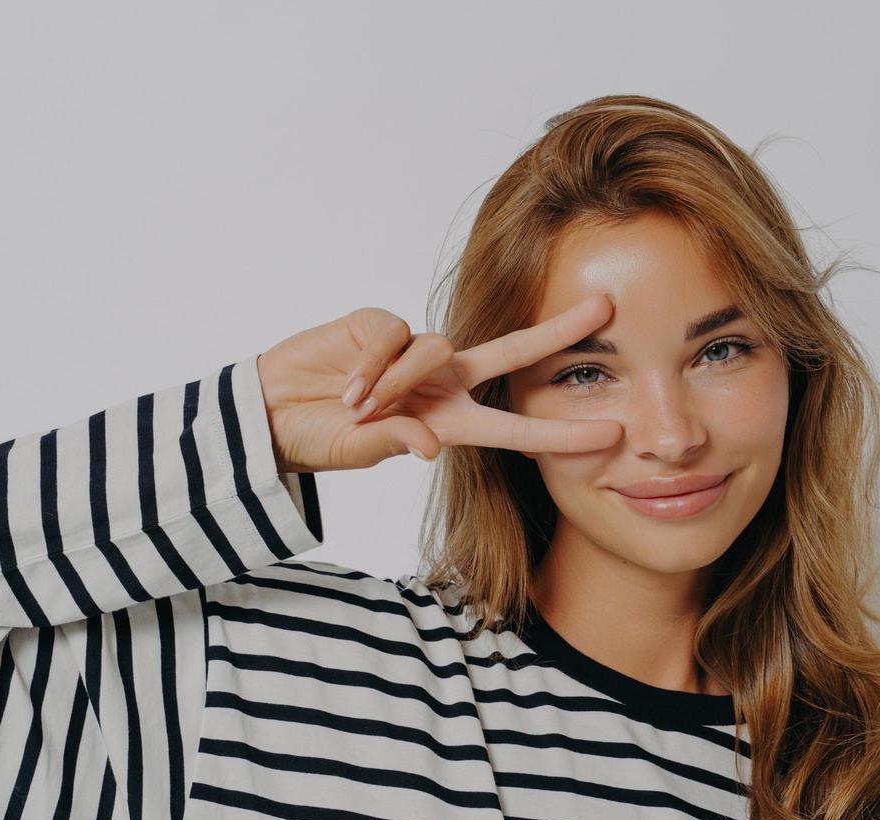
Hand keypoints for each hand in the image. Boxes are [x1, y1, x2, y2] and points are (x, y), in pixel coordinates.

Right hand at [257, 293, 624, 472]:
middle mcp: (439, 383)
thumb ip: (396, 443)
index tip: (612, 433)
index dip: (561, 431)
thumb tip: (431, 446)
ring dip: (397, 384)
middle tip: (605, 309)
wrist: (268, 414)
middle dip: (557, 331)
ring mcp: (411, 352)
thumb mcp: (358, 451)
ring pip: (435, 350)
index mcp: (446, 422)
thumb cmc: (317, 439)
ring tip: (355, 408)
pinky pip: (393, 337)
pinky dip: (372, 366)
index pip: (514, 426)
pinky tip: (346, 387)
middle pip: (511, 352)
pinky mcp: (379, 324)